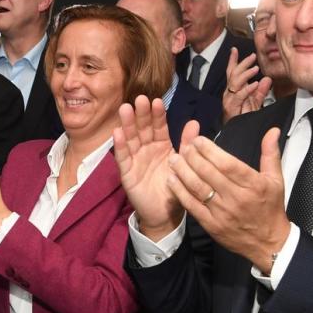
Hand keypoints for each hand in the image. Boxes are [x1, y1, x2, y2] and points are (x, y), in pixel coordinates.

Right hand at [113, 95, 192, 239]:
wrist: (165, 214)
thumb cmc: (174, 187)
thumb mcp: (183, 164)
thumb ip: (187, 145)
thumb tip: (194, 122)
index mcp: (161, 145)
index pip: (159, 126)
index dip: (157, 114)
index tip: (157, 101)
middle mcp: (147, 149)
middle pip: (142, 128)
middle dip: (141, 114)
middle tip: (140, 99)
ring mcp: (135, 159)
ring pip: (131, 139)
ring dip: (127, 124)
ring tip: (126, 109)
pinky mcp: (127, 173)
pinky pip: (123, 158)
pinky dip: (120, 146)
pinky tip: (117, 133)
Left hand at [168, 128, 289, 271]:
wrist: (268, 243)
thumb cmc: (270, 208)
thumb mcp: (276, 180)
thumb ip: (271, 153)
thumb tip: (273, 130)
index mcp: (253, 185)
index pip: (227, 164)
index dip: (210, 151)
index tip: (198, 140)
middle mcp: (237, 198)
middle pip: (209, 174)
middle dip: (193, 157)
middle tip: (183, 147)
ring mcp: (222, 213)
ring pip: (198, 188)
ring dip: (183, 172)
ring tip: (174, 160)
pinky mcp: (211, 225)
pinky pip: (192, 206)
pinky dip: (180, 192)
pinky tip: (172, 180)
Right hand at [222, 47, 270, 122]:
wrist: (238, 132)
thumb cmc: (243, 117)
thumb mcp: (255, 102)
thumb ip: (260, 91)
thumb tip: (267, 79)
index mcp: (234, 89)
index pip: (232, 72)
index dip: (233, 61)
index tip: (234, 50)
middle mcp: (229, 92)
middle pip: (234, 73)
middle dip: (242, 63)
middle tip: (253, 56)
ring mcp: (229, 99)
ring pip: (235, 82)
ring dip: (246, 74)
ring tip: (256, 68)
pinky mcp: (231, 107)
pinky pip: (239, 95)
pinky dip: (247, 89)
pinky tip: (255, 84)